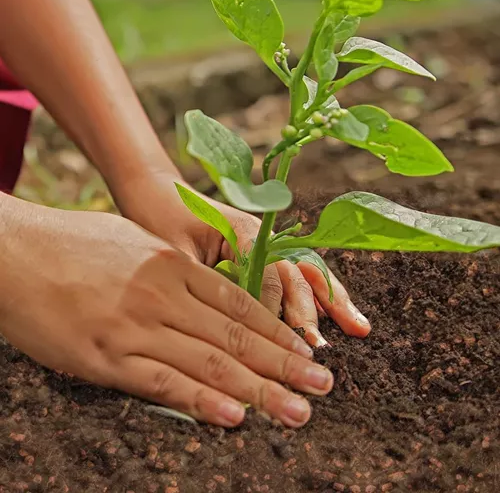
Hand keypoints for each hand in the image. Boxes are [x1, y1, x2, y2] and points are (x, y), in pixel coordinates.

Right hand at [0, 201, 333, 426]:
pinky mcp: (105, 357)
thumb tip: (201, 297)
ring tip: (298, 410)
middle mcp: (163, 296)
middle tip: (323, 386)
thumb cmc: (73, 243)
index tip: (306, 351)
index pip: (240, 304)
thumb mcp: (133, 244)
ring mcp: (136, 327)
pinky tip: (234, 416)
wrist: (15, 249)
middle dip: (284, 363)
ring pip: (210, 362)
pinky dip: (201, 401)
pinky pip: (162, 382)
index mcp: (173, 266)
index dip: (278, 330)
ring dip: (259, 389)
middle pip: (237, 335)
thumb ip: (171, 271)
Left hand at [118, 172, 370, 347]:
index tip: (280, 343)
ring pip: (306, 272)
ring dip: (331, 300)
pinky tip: (338, 314)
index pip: (269, 274)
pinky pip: (297, 273)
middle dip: (311, 311)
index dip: (275, 310)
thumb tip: (223, 326)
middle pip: (296, 274)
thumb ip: (202, 283)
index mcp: (242, 230)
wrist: (156, 191)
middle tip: (320, 349)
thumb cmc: (159, 219)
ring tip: (358, 328)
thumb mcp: (174, 252)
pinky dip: (319, 293)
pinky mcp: (263, 251)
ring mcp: (267, 241)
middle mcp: (262, 234)